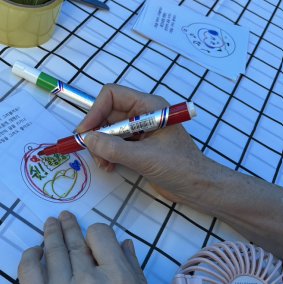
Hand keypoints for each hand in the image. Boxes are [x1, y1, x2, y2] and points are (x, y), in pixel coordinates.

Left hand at [18, 212, 162, 283]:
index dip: (96, 232)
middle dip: (69, 226)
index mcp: (120, 280)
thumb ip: (135, 275)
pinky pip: (28, 272)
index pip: (100, 235)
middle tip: (63, 217)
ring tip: (49, 224)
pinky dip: (29, 257)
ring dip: (50, 234)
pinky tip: (33, 252)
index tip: (93, 236)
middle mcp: (89, 281)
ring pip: (52, 252)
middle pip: (74, 241)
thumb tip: (124, 245)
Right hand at [76, 84, 217, 204]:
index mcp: (149, 106)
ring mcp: (140, 130)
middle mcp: (143, 114)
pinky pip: (114, 144)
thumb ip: (115, 148)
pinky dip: (107, 154)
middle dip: (97, 133)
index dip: (95, 111)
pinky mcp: (138, 146)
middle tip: (93, 153)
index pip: (112, 95)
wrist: (198, 188)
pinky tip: (109, 167)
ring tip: (104, 164)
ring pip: (108, 130)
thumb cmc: (180, 167)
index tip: (85, 133)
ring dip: (100, 146)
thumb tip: (88, 139)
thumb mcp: (145, 157)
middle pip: (107, 113)